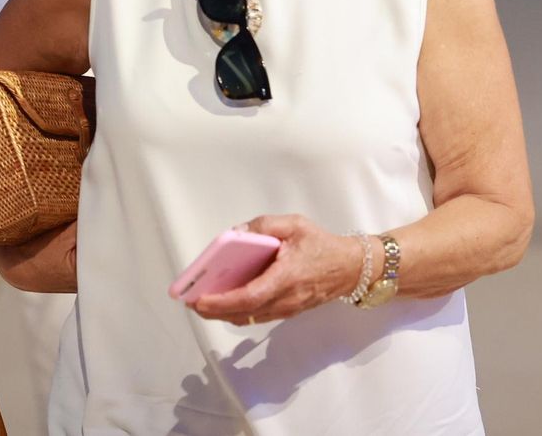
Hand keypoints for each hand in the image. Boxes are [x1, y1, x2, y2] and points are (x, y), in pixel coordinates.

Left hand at [188, 215, 362, 325]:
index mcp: (287, 277)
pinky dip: (238, 312)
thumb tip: (238, 233)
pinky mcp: (287, 311)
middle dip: (214, 310)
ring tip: (203, 302)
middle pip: (244, 313)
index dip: (223, 301)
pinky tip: (226, 301)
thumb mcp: (295, 224)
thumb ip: (266, 225)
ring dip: (224, 313)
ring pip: (249, 318)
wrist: (350, 268)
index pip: (250, 296)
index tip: (201, 298)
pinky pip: (258, 315)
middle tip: (191, 302)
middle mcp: (286, 299)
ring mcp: (287, 309)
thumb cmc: (322, 245)